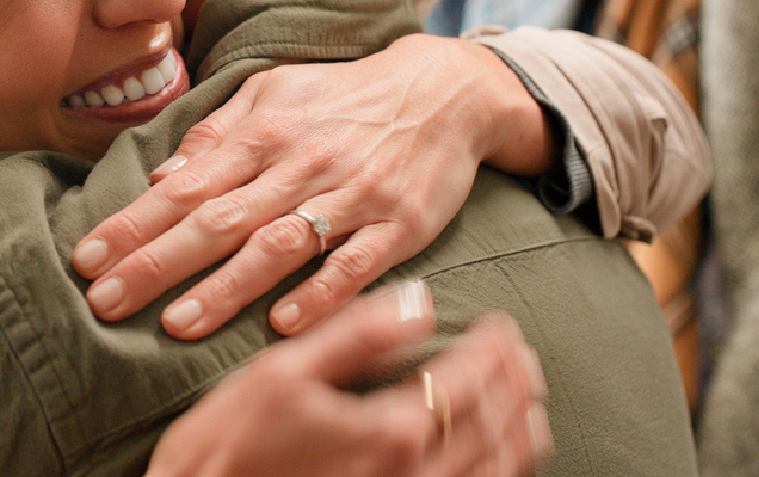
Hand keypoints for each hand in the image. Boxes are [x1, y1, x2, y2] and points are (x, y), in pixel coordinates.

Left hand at [73, 34, 551, 337]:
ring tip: (178, 325)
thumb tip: (162, 177)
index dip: (133, 224)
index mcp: (263, 133)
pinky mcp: (399, 226)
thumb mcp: (274, 93)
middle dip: (158, 262)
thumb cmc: (343, 97)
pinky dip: (320, 294)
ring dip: (227, 288)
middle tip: (105, 301)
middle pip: (219, 220)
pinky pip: (356, 264)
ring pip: (280, 246)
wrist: (443, 91)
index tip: (85, 258)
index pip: (185, 187)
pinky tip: (283, 324)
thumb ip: (218, 134)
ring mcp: (351, 196)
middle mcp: (300, 165)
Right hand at [145, 280, 551, 476]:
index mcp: (391, 428)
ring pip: (495, 469)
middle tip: (522, 355)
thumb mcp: (281, 371)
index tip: (503, 325)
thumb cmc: (229, 444)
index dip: (492, 348)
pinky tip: (501, 460)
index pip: (467, 377)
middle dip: (514, 384)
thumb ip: (355, 332)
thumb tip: (418, 299)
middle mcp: (415, 474)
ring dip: (520, 432)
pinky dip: (503, 472)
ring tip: (529, 403)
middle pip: (491, 423)